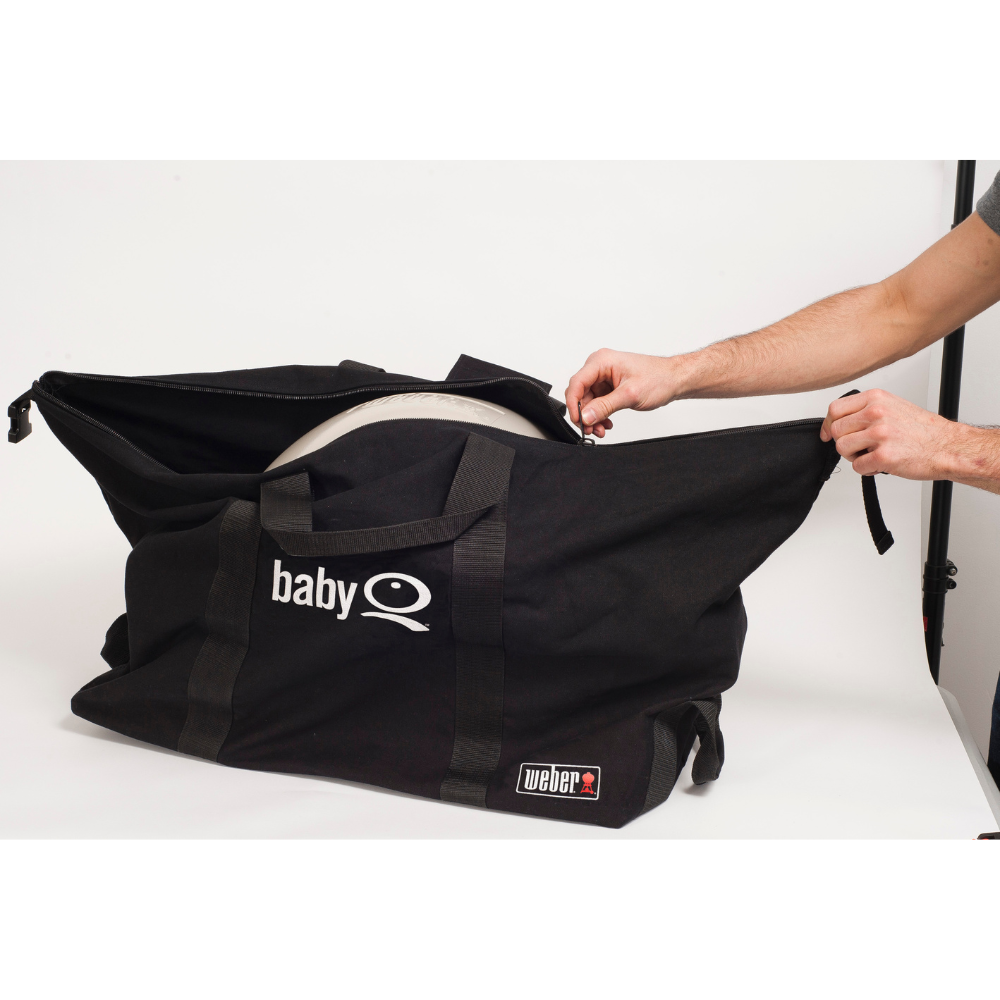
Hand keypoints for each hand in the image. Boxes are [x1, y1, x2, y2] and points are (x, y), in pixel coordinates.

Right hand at [565, 349, 680, 437]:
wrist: (675, 379)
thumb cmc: (659, 378)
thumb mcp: (630, 395)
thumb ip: (605, 406)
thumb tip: (585, 416)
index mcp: (602, 361)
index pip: (577, 383)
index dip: (574, 404)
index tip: (578, 421)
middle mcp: (600, 366)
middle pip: (580, 393)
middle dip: (585, 414)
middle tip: (591, 430)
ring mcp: (604, 376)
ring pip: (588, 401)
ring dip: (592, 417)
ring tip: (601, 429)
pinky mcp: (609, 385)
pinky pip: (597, 402)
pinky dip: (599, 414)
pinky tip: (606, 423)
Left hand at [820, 388, 972, 479]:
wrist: (947, 447)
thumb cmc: (922, 430)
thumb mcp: (893, 406)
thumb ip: (865, 410)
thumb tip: (839, 420)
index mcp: (876, 398)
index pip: (835, 409)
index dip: (828, 424)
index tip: (828, 434)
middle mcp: (876, 413)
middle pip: (836, 430)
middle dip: (844, 442)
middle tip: (860, 447)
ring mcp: (880, 434)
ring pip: (842, 448)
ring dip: (853, 457)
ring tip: (871, 455)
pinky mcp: (884, 456)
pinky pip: (857, 466)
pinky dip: (866, 469)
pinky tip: (880, 464)